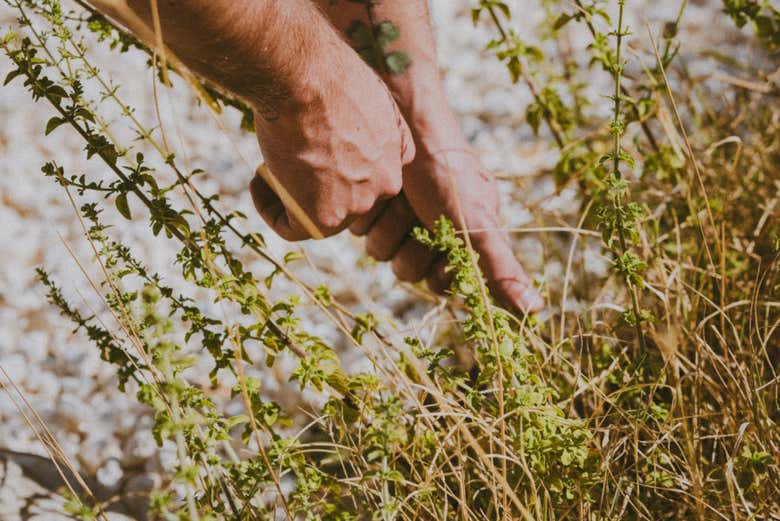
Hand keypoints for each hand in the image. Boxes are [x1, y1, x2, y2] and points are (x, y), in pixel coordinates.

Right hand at [249, 37, 414, 239]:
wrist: (304, 76)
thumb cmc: (330, 76)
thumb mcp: (376, 98)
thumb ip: (384, 129)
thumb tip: (371, 148)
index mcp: (396, 163)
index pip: (367, 180)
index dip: (336, 169)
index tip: (313, 149)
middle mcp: (383, 189)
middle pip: (344, 198)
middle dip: (315, 183)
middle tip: (290, 155)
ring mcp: (356, 205)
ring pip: (319, 215)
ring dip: (291, 195)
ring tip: (270, 166)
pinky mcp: (324, 217)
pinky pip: (292, 228)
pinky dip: (270, 208)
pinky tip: (259, 180)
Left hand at [352, 114, 543, 313]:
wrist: (405, 119)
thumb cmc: (448, 169)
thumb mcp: (478, 223)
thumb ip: (502, 268)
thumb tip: (536, 312)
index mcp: (463, 236)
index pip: (444, 283)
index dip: (441, 270)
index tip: (446, 244)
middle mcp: (432, 229)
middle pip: (408, 270)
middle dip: (412, 245)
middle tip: (421, 212)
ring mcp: (400, 217)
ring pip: (382, 252)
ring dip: (389, 226)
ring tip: (401, 197)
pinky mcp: (373, 205)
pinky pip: (361, 230)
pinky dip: (369, 212)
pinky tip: (381, 188)